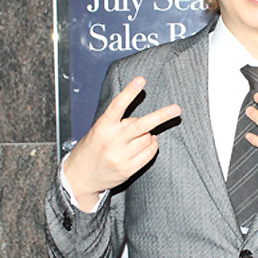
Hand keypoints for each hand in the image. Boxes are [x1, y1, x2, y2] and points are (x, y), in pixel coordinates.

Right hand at [64, 76, 180, 210]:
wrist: (80, 177)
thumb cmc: (92, 149)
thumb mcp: (99, 131)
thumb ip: (118, 124)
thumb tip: (144, 122)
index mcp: (103, 127)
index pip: (118, 106)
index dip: (130, 92)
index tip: (141, 80)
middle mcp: (113, 141)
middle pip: (142, 125)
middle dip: (161, 116)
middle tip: (177, 109)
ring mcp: (121, 156)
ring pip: (149, 138)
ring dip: (149, 135)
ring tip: (139, 138)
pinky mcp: (129, 168)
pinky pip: (150, 153)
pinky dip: (152, 146)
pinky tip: (146, 145)